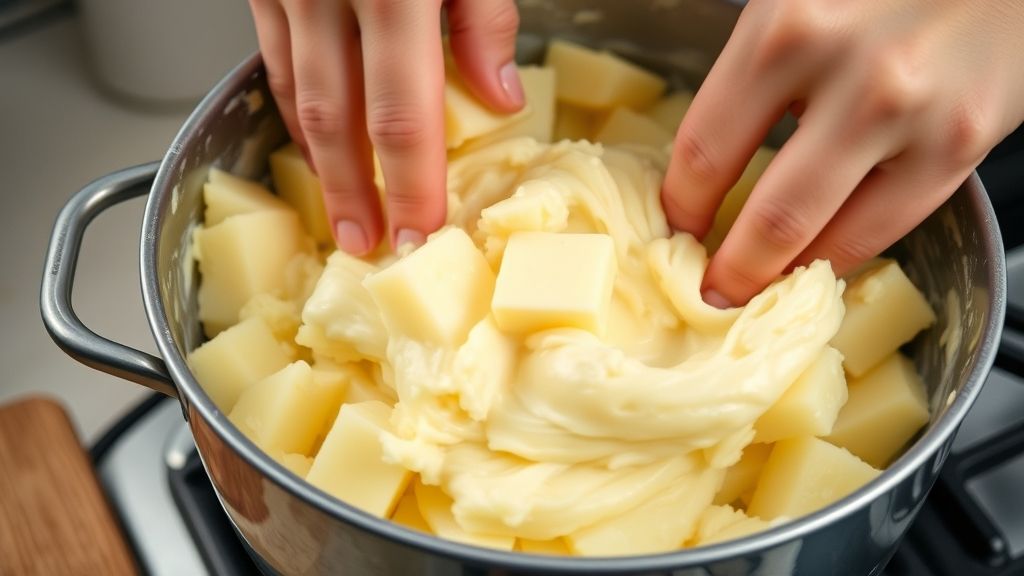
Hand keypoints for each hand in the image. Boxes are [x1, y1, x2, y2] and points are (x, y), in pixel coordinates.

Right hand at [248, 0, 523, 253]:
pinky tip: (314, 139)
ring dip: (321, 159)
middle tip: (366, 243)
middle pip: (338, 120)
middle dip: (352, 193)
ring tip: (342, 206)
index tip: (418, 233)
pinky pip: (274, 58)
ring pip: (299, 95)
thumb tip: (501, 96)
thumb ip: (486, 19)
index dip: (410, 185)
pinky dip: (295, 107)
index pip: (402, 116)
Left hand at [661, 0, 1023, 306]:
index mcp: (784, 28)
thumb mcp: (800, 3)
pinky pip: (885, 228)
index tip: (674, 229)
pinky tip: (816, 261)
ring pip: (825, 237)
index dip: (681, 206)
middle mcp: (848, 74)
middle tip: (711, 291)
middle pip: (767, 216)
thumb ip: (757, 72)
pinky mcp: (961, 145)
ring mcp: (910, 116)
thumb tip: (708, 161)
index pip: (704, 149)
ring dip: (780, 277)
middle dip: (730, 270)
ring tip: (756, 288)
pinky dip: (841, 255)